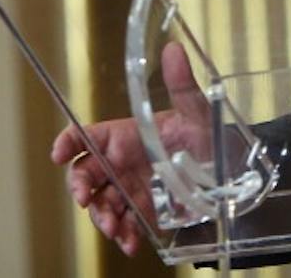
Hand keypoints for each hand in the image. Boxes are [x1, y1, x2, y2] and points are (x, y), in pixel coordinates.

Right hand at [49, 42, 210, 255]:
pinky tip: (132, 241)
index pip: (87, 137)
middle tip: (87, 201)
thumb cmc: (209, 132)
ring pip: (101, 204)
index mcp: (127, 135)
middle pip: (86, 175)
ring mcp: (131, 188)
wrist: (231, 167)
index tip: (59, 154)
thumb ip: (182, 84)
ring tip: (117, 228)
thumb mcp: (198, 111)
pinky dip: (125, 235)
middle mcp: (123, 163)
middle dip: (81, 189)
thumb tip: (173, 49)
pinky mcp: (144, 211)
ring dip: (102, 217)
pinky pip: (125, 225)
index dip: (68, 143)